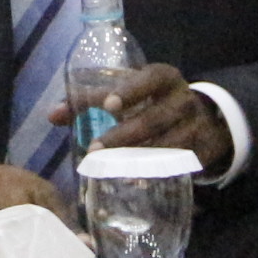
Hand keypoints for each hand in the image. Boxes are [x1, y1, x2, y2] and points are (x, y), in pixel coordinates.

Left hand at [53, 60, 229, 174]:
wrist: (204, 118)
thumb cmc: (154, 100)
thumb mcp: (130, 91)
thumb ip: (92, 100)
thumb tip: (52, 115)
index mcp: (164, 78)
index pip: (150, 80)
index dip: (131, 91)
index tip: (110, 106)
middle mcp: (183, 99)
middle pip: (155, 118)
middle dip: (124, 135)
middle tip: (95, 149)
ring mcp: (195, 127)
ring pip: (167, 144)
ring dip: (138, 158)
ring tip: (111, 169)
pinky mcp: (201, 151)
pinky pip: (178, 163)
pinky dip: (157, 172)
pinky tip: (137, 179)